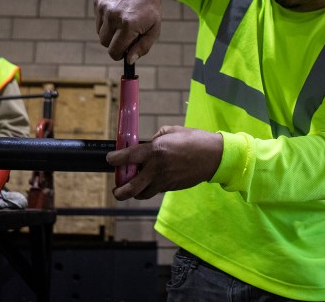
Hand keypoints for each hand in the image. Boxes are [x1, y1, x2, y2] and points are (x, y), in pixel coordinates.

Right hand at [94, 0, 162, 62]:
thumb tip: (129, 60)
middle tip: (125, 35)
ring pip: (100, 32)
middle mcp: (114, 16)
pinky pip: (98, 19)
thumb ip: (142, 47)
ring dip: (109, 31)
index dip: (118, 55)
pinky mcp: (98, 0)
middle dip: (114, 43)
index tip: (123, 52)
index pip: (114, 51)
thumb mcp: (154, 29)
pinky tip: (117, 11)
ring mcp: (104, 7)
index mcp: (129, 25)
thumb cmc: (149, 9)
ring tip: (122, 21)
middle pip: (104, 43)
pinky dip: (106, 19)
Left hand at [106, 126, 223, 200]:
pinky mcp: (172, 187)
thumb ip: (157, 138)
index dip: (115, 159)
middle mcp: (157, 168)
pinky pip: (156, 190)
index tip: (110, 159)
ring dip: (134, 191)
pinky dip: (150, 187)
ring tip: (133, 185)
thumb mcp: (172, 131)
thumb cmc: (194, 139)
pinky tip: (152, 179)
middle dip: (119, 191)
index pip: (127, 158)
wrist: (214, 156)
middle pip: (131, 187)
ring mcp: (164, 181)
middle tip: (116, 188)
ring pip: (142, 194)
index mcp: (155, 151)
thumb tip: (147, 144)